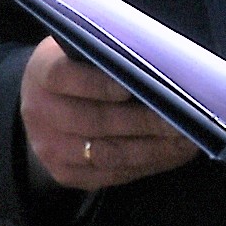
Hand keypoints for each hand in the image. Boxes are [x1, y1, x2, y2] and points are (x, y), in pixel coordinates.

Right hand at [22, 37, 196, 189]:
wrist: (45, 106)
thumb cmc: (78, 69)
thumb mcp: (80, 51)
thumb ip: (107, 53)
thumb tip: (156, 62)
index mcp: (40, 73)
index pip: (63, 77)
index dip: (97, 83)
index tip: (129, 86)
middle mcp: (39, 113)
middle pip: (95, 120)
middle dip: (144, 120)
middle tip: (181, 116)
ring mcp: (50, 148)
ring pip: (108, 153)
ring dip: (153, 148)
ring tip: (186, 138)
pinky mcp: (67, 174)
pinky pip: (113, 174)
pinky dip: (148, 164)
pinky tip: (173, 153)